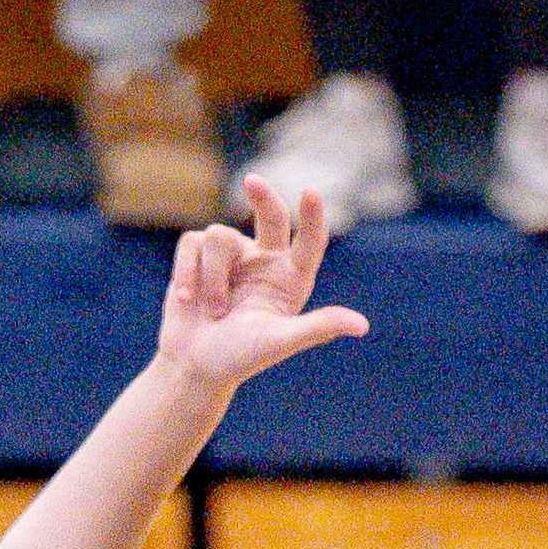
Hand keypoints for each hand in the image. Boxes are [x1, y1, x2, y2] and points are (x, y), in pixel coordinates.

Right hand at [155, 178, 370, 391]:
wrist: (192, 367)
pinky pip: (192, 243)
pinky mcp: (198, 254)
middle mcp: (266, 260)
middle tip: (251, 181)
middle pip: (271, 216)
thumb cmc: (238, 357)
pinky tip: (185, 299)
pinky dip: (186, 273)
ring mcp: (232, 255)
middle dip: (263, 196)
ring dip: (212, 279)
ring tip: (211, 312)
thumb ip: (318, 328)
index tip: (311, 192)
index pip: (310, 240)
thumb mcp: (279, 342)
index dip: (312, 216)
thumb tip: (362, 326)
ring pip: (220, 238)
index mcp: (291, 278)